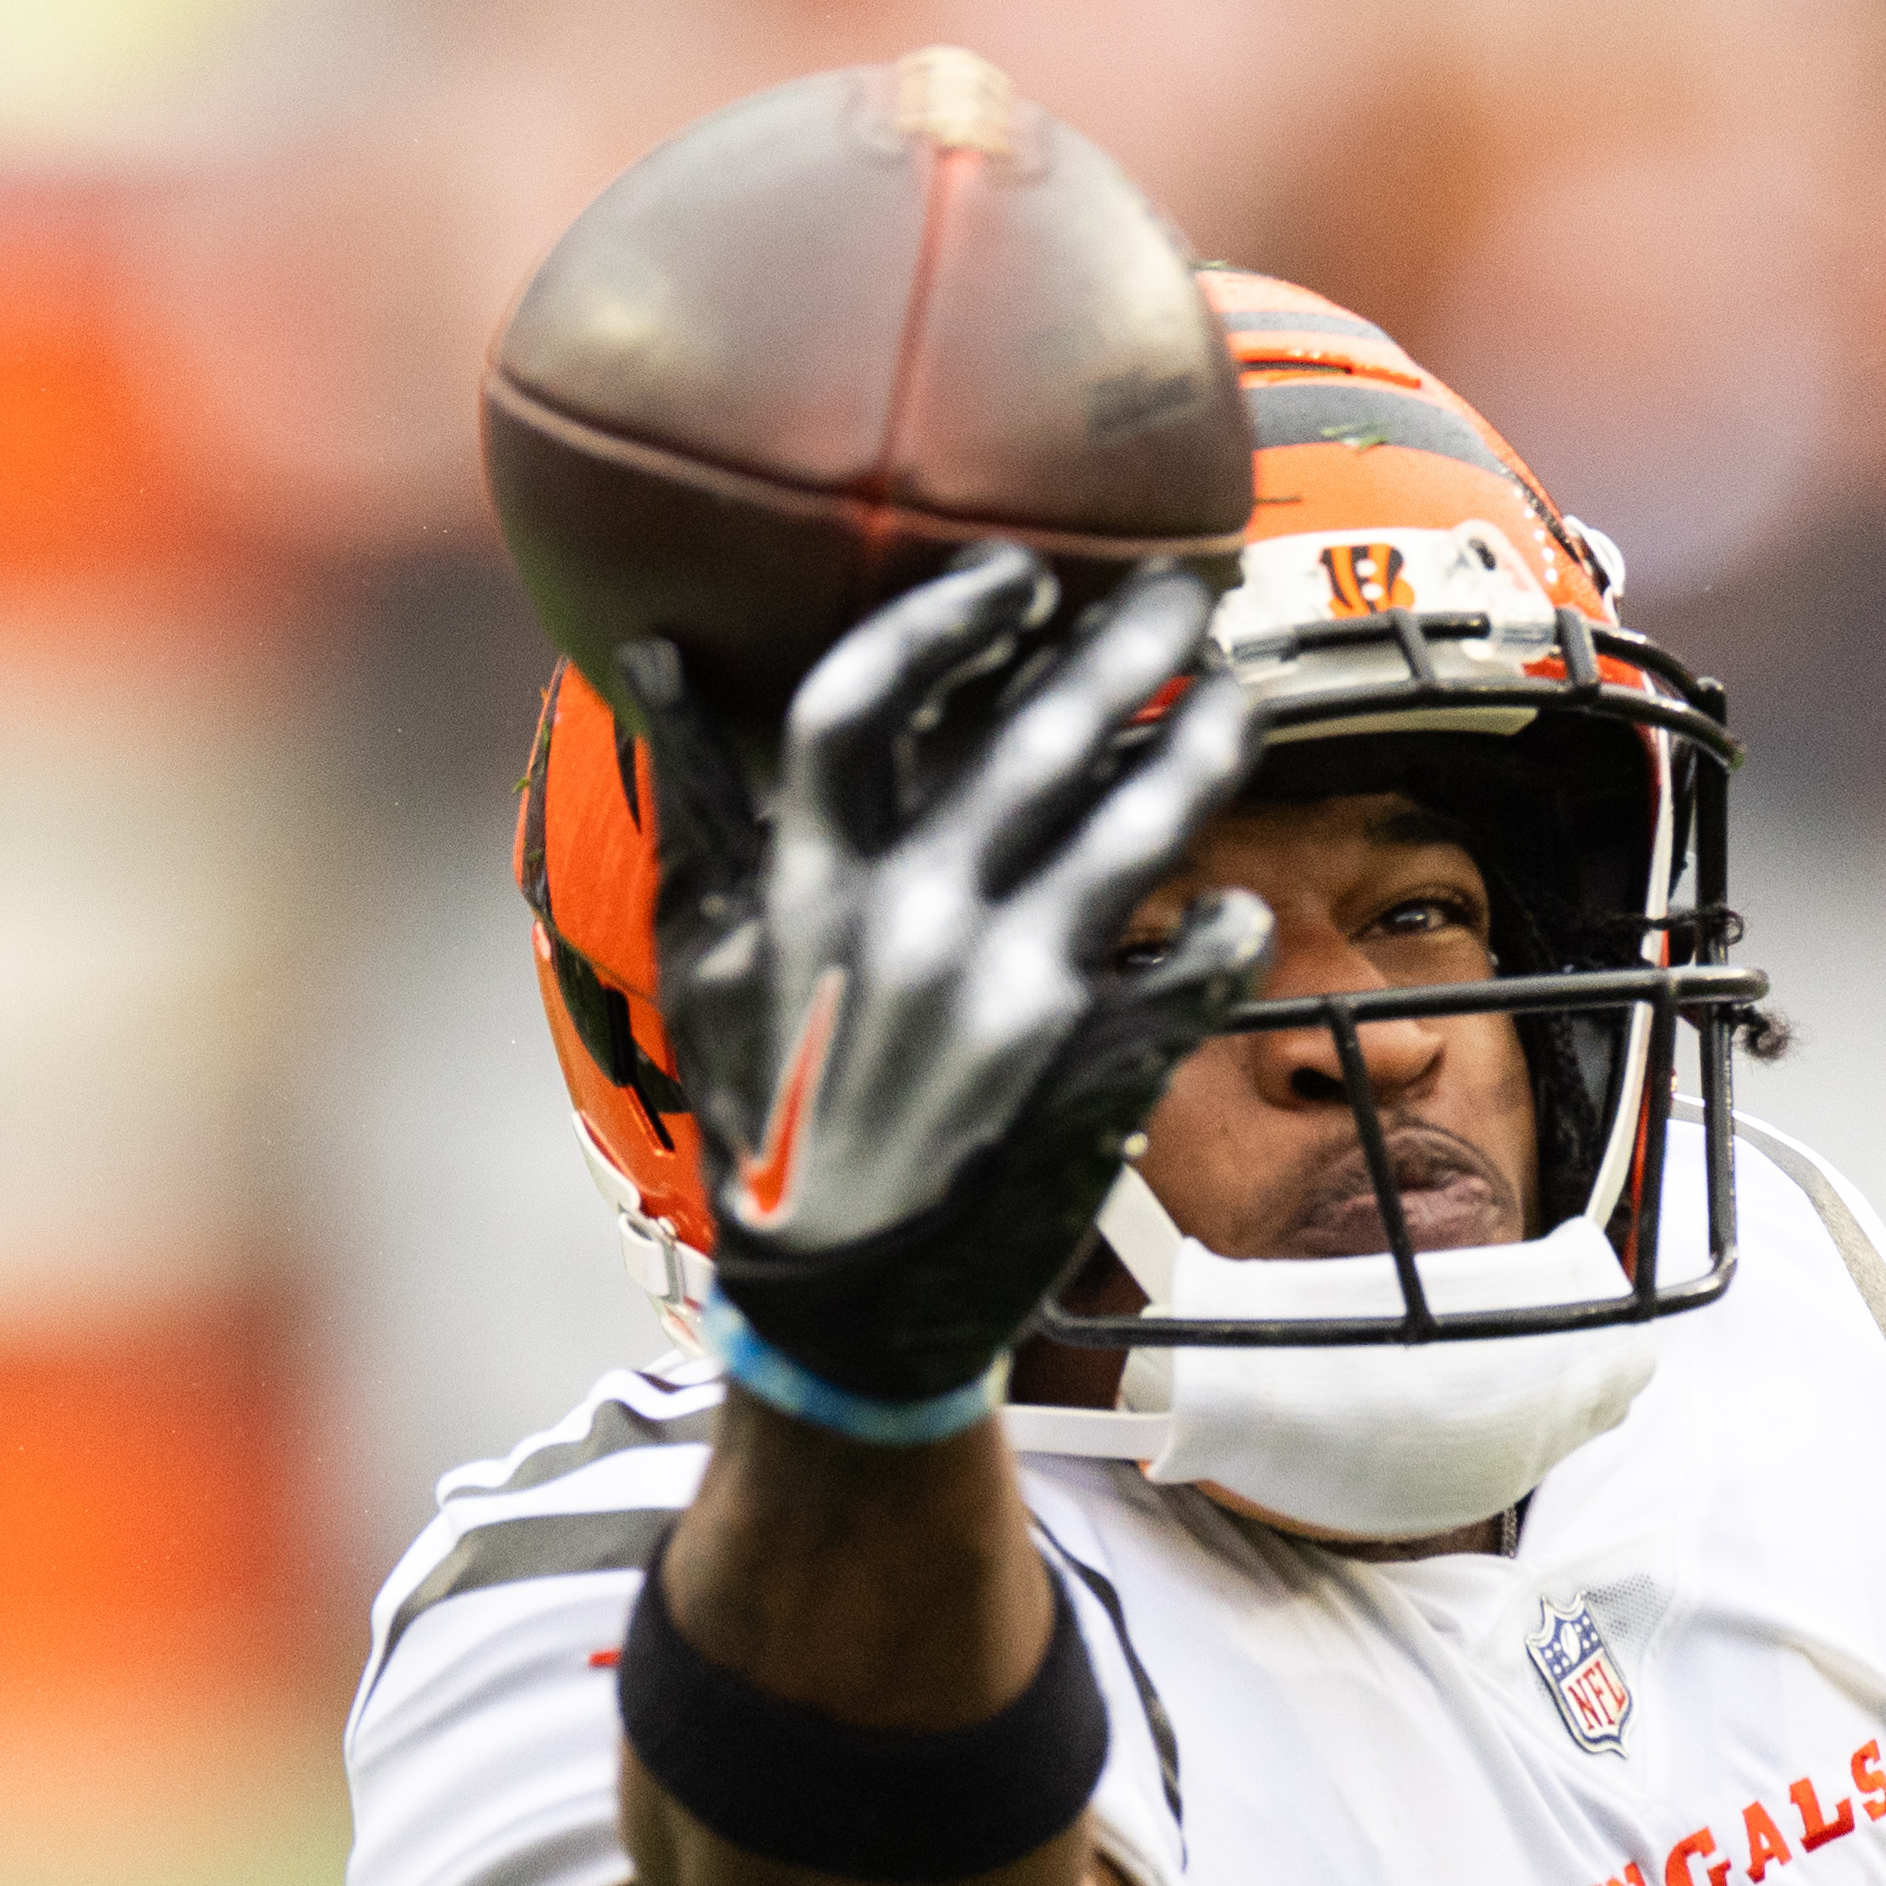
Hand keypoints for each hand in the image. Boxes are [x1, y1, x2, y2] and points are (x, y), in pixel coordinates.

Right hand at [631, 546, 1272, 1405]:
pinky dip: (1228, 927)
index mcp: (806, 891)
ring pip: (1137, 833)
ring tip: (1238, 698)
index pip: (860, 706)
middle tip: (1185, 588)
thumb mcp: (704, 968)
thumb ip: (697, 813)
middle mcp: (909, 928)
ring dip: (1202, 748)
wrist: (842, 1310)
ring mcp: (1009, 1000)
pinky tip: (1237, 903)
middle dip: (1121, 646)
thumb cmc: (772, 1119)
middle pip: (1033, 741)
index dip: (943, 623)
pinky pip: (1196, 966)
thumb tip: (646, 663)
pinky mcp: (1093, 1071)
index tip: (1016, 575)